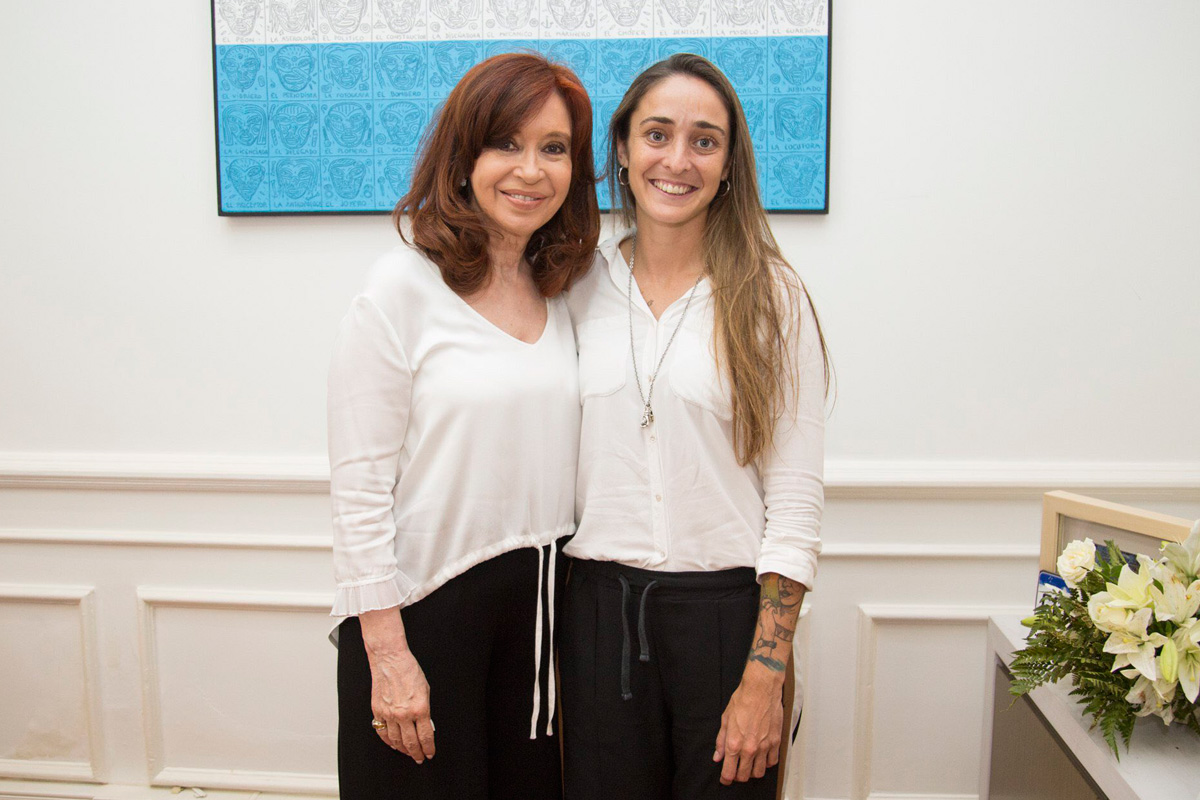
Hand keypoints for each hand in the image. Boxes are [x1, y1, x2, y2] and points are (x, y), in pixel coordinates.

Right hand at [369, 646, 435, 761]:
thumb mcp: (426, 690)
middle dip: (417, 753)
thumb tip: (425, 725)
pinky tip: (393, 744)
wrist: (390, 659)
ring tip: (408, 752)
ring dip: (403, 750)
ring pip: (396, 741)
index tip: (430, 753)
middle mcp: (403, 714)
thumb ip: (425, 710)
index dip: (429, 748)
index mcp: (420, 708)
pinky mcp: (377, 711)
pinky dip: (388, 741)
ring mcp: (389, 714)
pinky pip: (382, 732)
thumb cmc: (409, 670)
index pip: (426, 736)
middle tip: (419, 758)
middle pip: (411, 742)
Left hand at [712, 660, 783, 784]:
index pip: (729, 772)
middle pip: (744, 776)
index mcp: (734, 743)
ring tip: (750, 764)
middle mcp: (749, 748)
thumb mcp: (725, 719)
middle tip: (736, 770)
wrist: (761, 689)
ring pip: (759, 772)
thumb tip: (718, 756)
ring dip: (753, 771)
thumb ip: (721, 741)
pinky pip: (772, 762)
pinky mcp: (776, 742)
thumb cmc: (743, 700)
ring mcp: (764, 747)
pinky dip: (767, 763)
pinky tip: (762, 757)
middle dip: (738, 776)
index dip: (726, 779)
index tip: (725, 779)